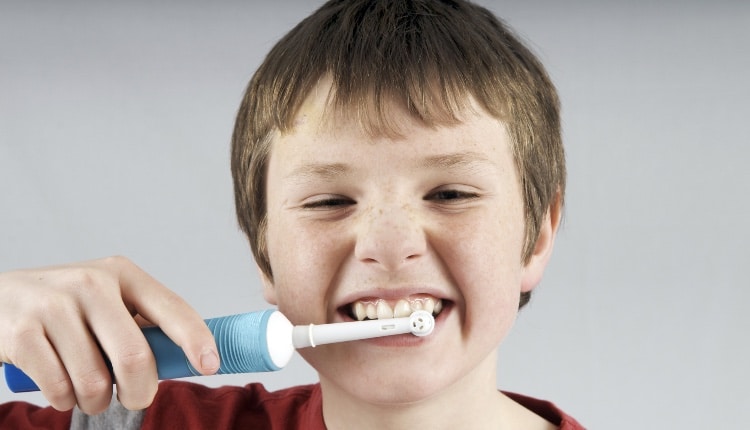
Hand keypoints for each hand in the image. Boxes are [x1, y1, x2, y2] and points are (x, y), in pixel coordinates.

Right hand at [0, 256, 218, 413]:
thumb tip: (188, 358)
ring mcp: (53, 306)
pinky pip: (61, 391)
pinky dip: (65, 402)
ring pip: (96, 383)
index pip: (171, 308)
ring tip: (90, 391)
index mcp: (122, 273)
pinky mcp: (21, 334)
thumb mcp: (108, 301)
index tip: (210, 365)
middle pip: (136, 358)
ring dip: (97, 402)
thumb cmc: (67, 307)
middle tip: (133, 397)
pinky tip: (61, 386)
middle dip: (140, 393)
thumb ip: (142, 324)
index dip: (196, 340)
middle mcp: (91, 282)